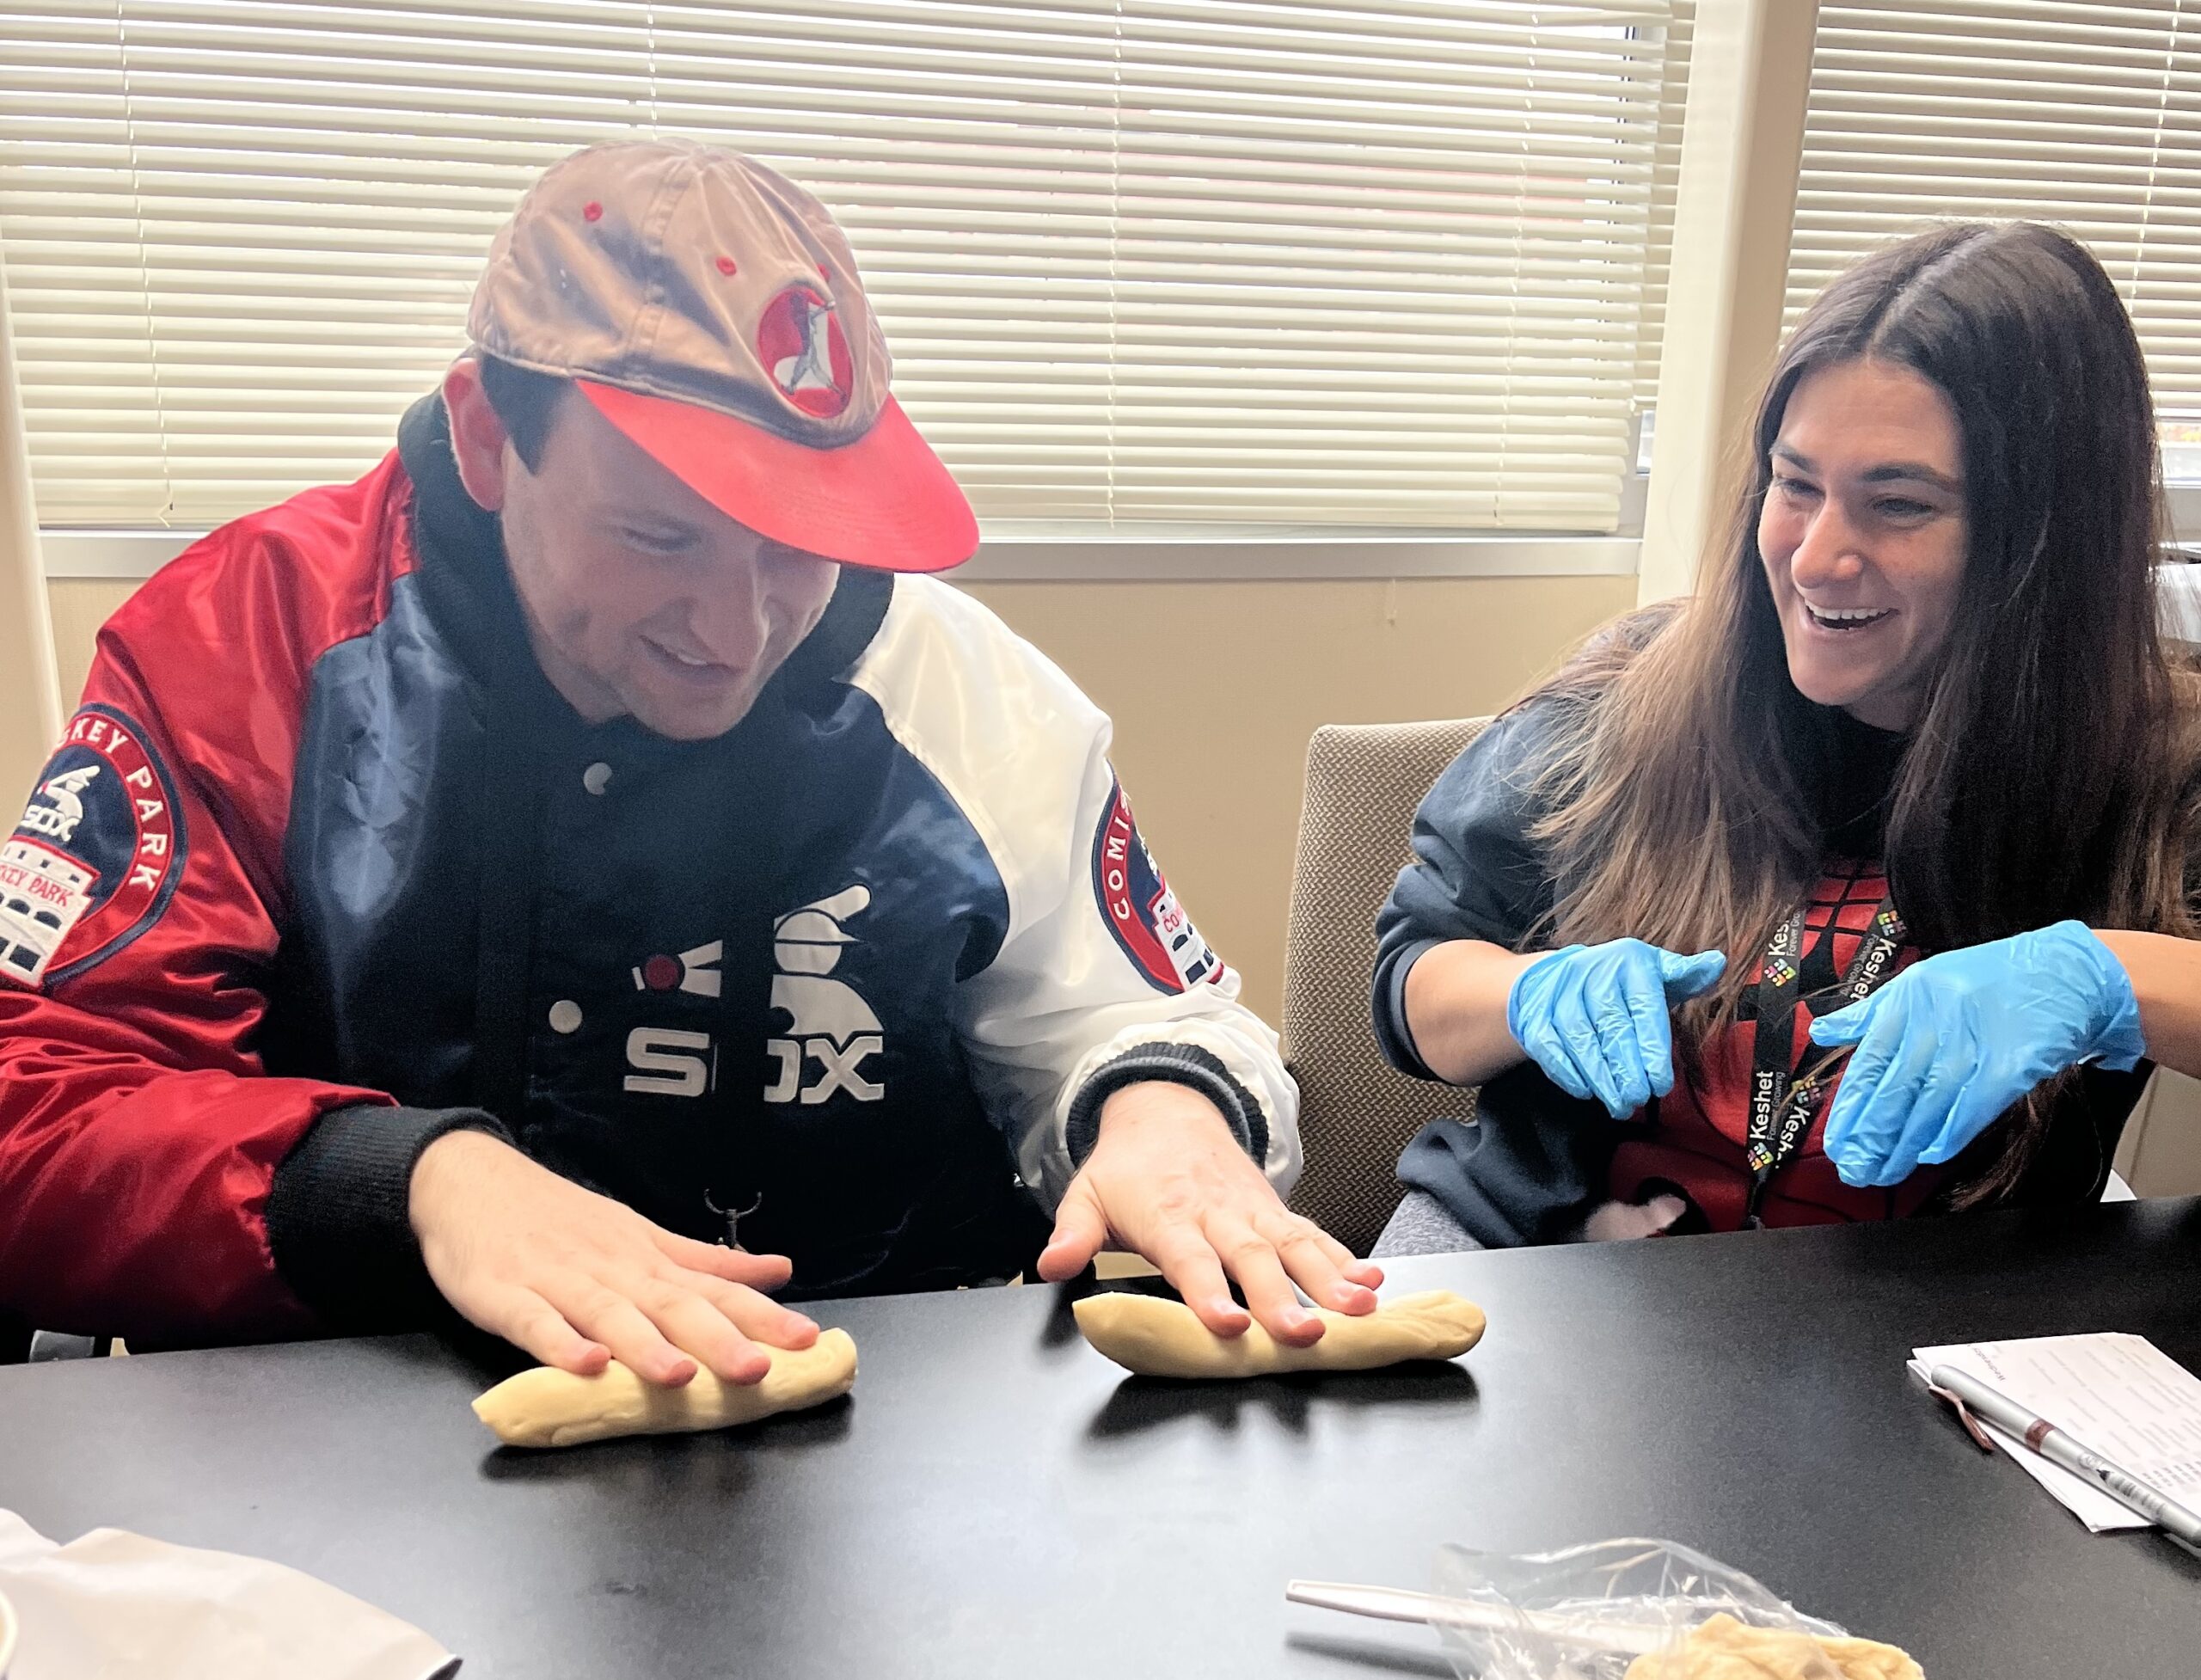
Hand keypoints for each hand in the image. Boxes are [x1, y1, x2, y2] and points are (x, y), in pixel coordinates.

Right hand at [410, 1130, 817, 1386]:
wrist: (471, 1181)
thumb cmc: (561, 1220)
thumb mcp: (641, 1234)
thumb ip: (706, 1261)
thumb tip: (778, 1270)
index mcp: (648, 1259)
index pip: (716, 1289)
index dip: (762, 1316)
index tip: (809, 1340)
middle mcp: (613, 1269)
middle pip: (671, 1305)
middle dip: (717, 1338)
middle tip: (759, 1369)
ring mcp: (558, 1280)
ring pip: (609, 1314)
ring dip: (644, 1346)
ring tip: (679, 1377)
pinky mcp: (506, 1295)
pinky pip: (535, 1323)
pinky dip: (559, 1345)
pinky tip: (585, 1365)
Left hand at [1034, 1081, 1382, 1343]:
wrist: (1167, 1109)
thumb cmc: (1127, 1168)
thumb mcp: (1087, 1194)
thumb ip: (1072, 1233)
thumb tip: (1048, 1266)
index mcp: (1168, 1216)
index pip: (1189, 1259)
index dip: (1207, 1293)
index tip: (1228, 1326)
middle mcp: (1217, 1213)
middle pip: (1251, 1257)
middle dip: (1281, 1297)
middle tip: (1306, 1333)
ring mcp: (1253, 1210)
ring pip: (1294, 1244)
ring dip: (1329, 1278)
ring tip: (1360, 1309)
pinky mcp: (1275, 1210)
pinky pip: (1313, 1234)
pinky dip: (1344, 1258)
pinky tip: (1373, 1282)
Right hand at [1507, 939, 1726, 1117]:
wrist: (1552, 979)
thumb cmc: (1616, 983)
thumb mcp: (1653, 973)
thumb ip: (1685, 975)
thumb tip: (1718, 964)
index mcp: (1628, 960)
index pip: (1643, 1007)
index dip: (1653, 1048)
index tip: (1661, 1083)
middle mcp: (1591, 972)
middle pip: (1612, 1028)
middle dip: (1628, 1070)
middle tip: (1640, 1099)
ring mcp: (1558, 994)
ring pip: (1581, 1041)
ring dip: (1601, 1079)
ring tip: (1619, 1104)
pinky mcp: (1535, 1016)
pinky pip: (1551, 1049)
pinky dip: (1568, 1074)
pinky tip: (1586, 1091)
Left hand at [1812, 920, 2145, 1187]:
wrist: (2066, 974)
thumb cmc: (1993, 979)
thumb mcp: (1922, 981)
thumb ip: (1869, 1013)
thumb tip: (1821, 1031)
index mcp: (1908, 1000)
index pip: (1868, 1063)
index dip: (1851, 1108)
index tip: (1838, 1139)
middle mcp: (1935, 1021)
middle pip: (1894, 1088)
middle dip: (1871, 1135)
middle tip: (1855, 1167)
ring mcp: (1973, 1042)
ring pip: (1928, 1104)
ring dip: (1903, 1145)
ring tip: (1884, 1171)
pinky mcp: (2010, 1065)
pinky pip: (1971, 1108)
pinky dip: (1949, 1135)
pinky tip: (1929, 1155)